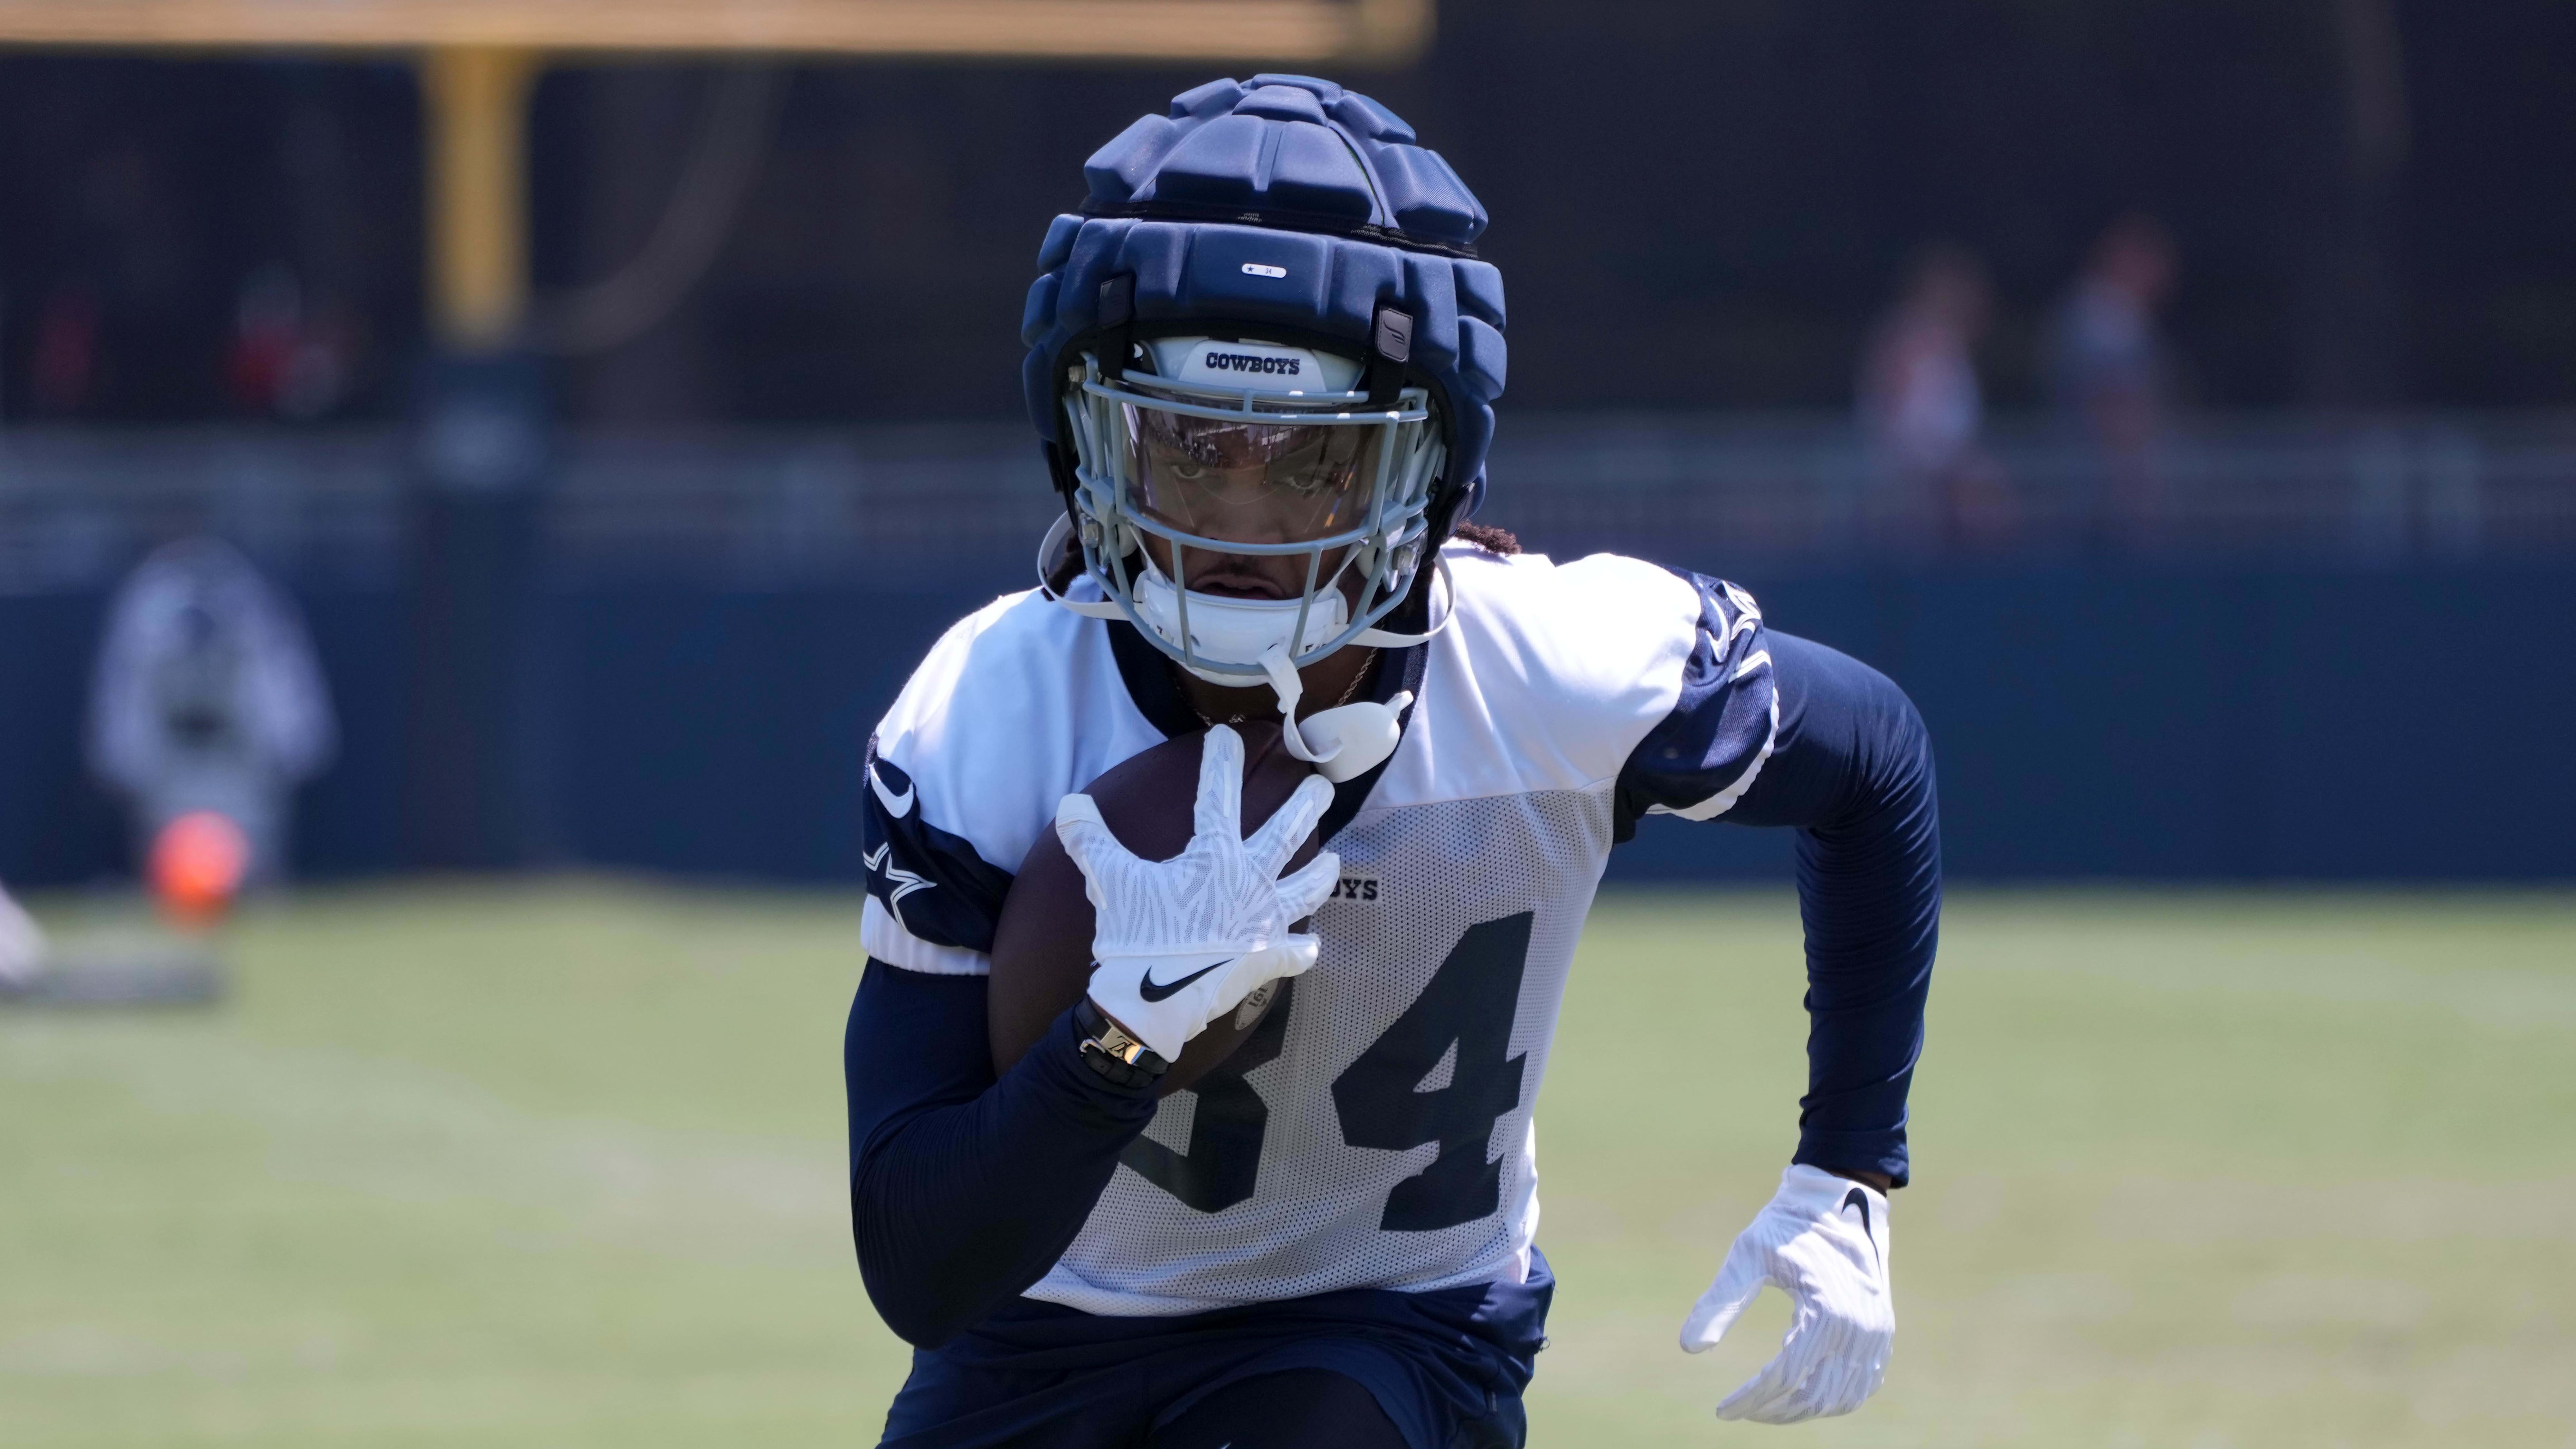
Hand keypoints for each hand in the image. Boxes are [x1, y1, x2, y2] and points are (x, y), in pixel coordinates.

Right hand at [1055, 724, 1338, 1060]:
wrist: (1151, 1004)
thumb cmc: (1134, 937)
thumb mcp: (1108, 881)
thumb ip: (1092, 839)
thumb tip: (1071, 802)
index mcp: (1214, 857)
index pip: (1218, 795)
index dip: (1222, 761)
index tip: (1228, 735)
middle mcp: (1249, 883)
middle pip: (1285, 834)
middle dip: (1305, 804)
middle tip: (1321, 786)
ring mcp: (1263, 923)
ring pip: (1305, 889)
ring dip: (1321, 873)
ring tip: (1334, 860)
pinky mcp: (1266, 961)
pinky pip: (1294, 954)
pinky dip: (1302, 950)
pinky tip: (1310, 945)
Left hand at [1680, 1164, 1893, 1423]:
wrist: (1838, 1200)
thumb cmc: (1787, 1227)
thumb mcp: (1747, 1255)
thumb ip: (1720, 1301)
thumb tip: (1688, 1348)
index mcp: (1825, 1310)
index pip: (1784, 1375)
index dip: (1750, 1399)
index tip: (1721, 1411)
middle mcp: (1858, 1329)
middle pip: (1813, 1396)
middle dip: (1773, 1410)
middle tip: (1739, 1410)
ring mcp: (1875, 1334)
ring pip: (1839, 1399)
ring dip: (1801, 1411)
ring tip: (1765, 1407)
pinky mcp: (1882, 1334)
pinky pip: (1862, 1386)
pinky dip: (1832, 1401)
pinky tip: (1801, 1397)